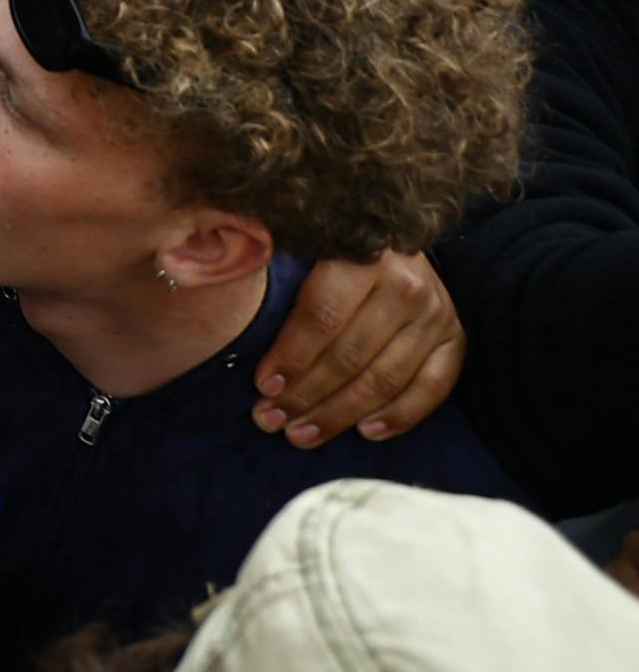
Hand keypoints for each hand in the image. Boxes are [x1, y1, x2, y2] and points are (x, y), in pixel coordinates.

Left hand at [254, 251, 462, 445]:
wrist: (398, 237)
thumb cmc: (333, 245)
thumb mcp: (304, 242)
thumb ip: (271, 261)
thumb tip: (216, 276)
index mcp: (364, 255)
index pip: (322, 318)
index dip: (291, 356)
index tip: (263, 387)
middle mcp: (407, 287)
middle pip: (350, 356)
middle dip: (306, 395)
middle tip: (271, 421)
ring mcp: (437, 315)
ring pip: (385, 379)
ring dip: (340, 414)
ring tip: (302, 434)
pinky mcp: (455, 339)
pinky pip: (432, 388)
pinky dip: (400, 416)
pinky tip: (365, 433)